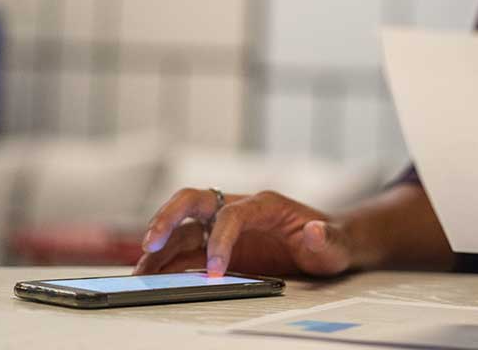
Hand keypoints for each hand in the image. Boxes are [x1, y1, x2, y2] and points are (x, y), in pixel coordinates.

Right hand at [133, 188, 355, 277]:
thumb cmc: (332, 240)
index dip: (220, 239)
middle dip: (168, 218)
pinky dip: (168, 261)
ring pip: (183, 227)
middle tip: (149, 245)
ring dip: (159, 246)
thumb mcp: (336, 244)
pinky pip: (186, 249)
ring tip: (140, 270)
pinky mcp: (218, 244)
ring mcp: (225, 226)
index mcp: (265, 204)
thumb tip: (316, 232)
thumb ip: (327, 240)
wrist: (329, 243)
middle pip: (193, 201)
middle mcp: (239, 208)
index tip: (215, 270)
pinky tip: (153, 275)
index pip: (232, 213)